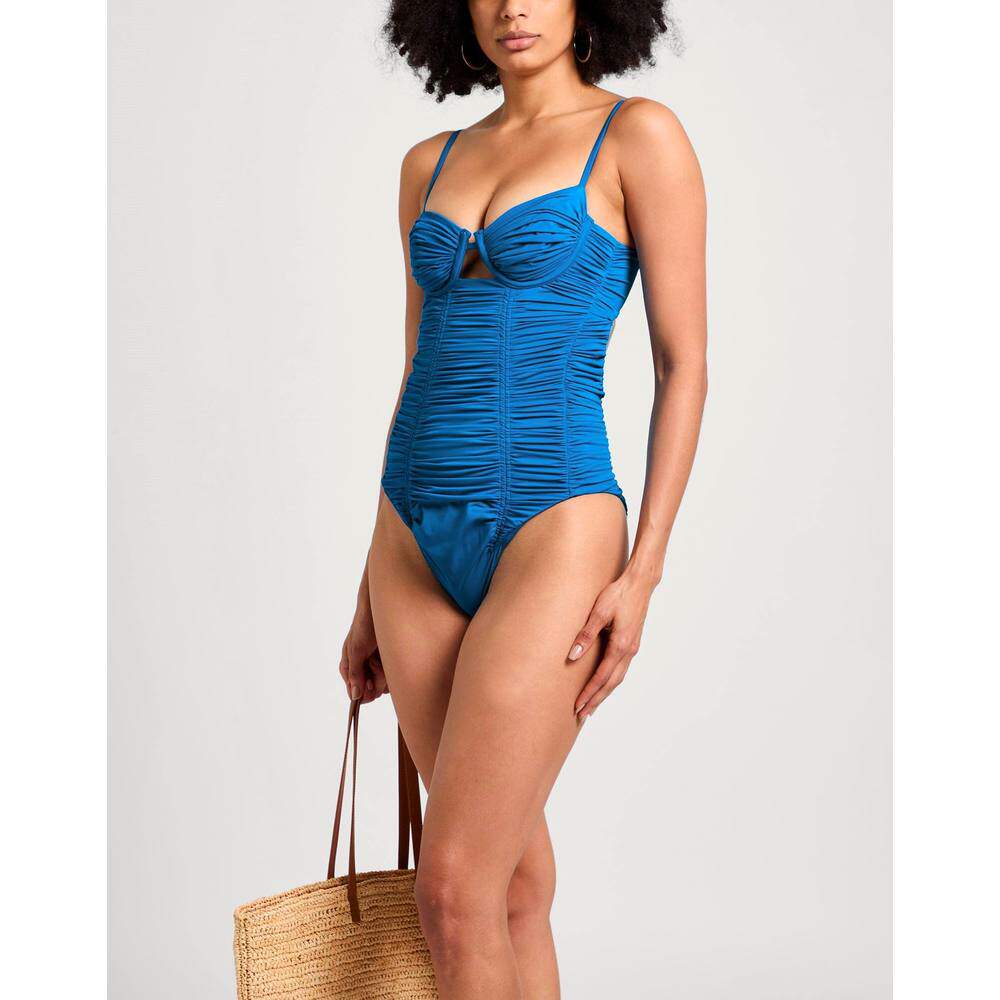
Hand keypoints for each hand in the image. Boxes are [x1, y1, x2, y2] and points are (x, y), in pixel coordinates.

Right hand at [339, 580, 388, 703]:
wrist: (381, 608)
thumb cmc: (364, 626)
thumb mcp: (357, 650)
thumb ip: (355, 673)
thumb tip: (355, 695)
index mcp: (349, 666)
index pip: (354, 690)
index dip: (364, 692)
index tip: (371, 687)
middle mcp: (361, 667)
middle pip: (371, 688)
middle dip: (377, 679)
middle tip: (376, 662)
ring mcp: (374, 664)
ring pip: (382, 682)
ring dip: (385, 671)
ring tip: (381, 653)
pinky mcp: (386, 660)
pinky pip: (391, 673)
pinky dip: (392, 667)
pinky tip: (389, 654)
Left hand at [567, 570, 654, 719]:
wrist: (640, 583)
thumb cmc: (619, 594)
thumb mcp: (599, 612)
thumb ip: (585, 634)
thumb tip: (572, 655)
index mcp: (621, 645)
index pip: (602, 677)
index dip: (589, 693)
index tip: (577, 705)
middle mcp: (629, 651)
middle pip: (611, 683)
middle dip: (596, 699)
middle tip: (582, 714)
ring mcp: (633, 648)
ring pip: (618, 678)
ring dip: (604, 693)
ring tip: (591, 705)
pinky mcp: (632, 643)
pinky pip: (621, 669)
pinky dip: (611, 681)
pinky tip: (603, 683)